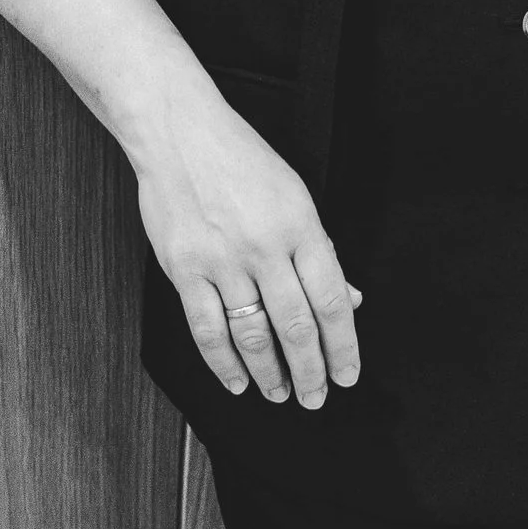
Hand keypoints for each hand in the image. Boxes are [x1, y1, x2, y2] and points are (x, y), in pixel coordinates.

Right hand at [133, 89, 362, 409]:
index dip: (343, 346)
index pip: (332, 301)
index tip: (347, 373)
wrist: (179, 131)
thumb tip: (349, 299)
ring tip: (278, 393)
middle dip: (310, 372)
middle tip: (315, 397)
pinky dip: (223, 363)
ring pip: (253, 335)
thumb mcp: (294, 195)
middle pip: (296, 327)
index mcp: (300, 225)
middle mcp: (264, 246)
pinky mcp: (184, 268)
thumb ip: (319, 250)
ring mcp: (222, 259)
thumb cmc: (239, 158)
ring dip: (270, 373)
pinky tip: (236, 379)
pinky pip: (207, 328)